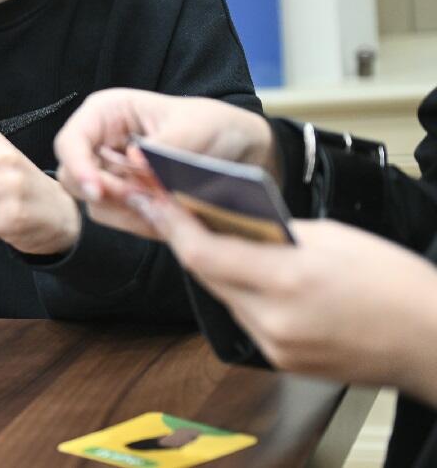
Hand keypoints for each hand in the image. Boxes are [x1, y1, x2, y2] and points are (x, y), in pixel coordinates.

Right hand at [53, 89, 273, 238]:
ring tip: (166, 205)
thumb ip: (162, 148)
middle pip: (73, 177)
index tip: (98, 190)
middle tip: (141, 199)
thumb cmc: (215, 125)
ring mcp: (111, 173)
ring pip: (95, 203)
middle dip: (104, 194)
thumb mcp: (194, 128)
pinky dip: (142, 221)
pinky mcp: (125, 197)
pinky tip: (170, 214)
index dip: (78, 166)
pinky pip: (120, 218)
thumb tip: (134, 164)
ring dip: (128, 210)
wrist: (242, 150)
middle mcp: (101, 144)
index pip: (70, 142)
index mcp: (107, 114)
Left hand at [152, 200, 436, 404]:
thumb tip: (232, 223)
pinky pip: (245, 320)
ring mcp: (277, 346)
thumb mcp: (331, 237)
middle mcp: (274, 320)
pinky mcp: (282, 362)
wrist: (432, 339)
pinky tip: (247, 276)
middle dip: (188, 243)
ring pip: (224, 299)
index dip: (174, 226)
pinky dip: (241, 295)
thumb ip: (274, 232)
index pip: (203, 254)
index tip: (158, 203)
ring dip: (214, 270)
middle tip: (176, 214)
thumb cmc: (395, 283)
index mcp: (287, 281)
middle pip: (206, 277)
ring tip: (209, 239)